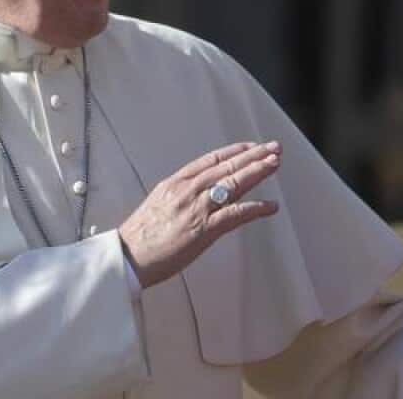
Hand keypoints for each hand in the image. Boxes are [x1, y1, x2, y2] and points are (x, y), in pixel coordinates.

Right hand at [119, 141, 280, 287]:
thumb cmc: (139, 236)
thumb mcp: (157, 203)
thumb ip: (178, 194)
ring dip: (258, 172)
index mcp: (175, 182)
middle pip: (227, 166)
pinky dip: (256, 208)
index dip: (235, 151)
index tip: (251, 146)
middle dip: (253, 155)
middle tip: (273, 148)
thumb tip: (195, 192)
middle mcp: (188, 190)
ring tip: (275, 164)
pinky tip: (271, 206)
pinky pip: (236, 214)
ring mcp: (197, 208)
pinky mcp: (204, 229)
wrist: (127, 257)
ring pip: (234, 183)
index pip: (211, 159)